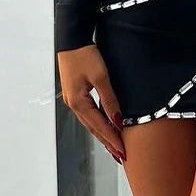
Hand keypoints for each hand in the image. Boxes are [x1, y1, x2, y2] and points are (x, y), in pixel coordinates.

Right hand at [57, 44, 126, 163]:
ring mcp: (73, 99)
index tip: (123, 151)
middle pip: (93, 128)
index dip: (112, 139)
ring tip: (113, 146)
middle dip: (107, 142)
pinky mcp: (75, 93)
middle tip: (120, 156)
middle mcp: (74, 105)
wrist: (72, 39)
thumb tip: (118, 119)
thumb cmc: (85, 55)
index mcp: (79, 103)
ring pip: (90, 122)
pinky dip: (98, 122)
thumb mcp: (101, 76)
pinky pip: (88, 113)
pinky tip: (104, 125)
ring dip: (102, 134)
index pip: (99, 126)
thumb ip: (109, 99)